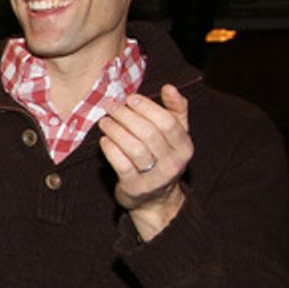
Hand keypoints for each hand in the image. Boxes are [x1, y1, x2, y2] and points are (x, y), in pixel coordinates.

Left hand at [98, 85, 192, 240]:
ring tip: (104, 121)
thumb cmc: (162, 158)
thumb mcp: (176, 136)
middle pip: (149, 134)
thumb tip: (169, 87)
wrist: (155, 199)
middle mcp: (173, 163)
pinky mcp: (136, 187)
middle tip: (111, 106)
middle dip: (127, 116)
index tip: (130, 98)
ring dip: (117, 131)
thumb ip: (176, 111)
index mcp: (184, 146)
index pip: (168, 122)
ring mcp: (155, 177)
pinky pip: (122, 165)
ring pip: (135, 148)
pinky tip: (104, 140)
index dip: (148, 107)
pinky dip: (111, 150)